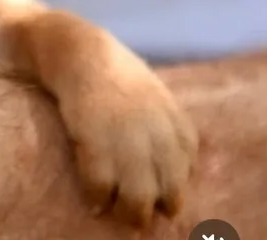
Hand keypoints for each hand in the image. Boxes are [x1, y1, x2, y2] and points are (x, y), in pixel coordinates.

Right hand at [60, 54, 197, 227]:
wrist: (80, 51)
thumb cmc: (115, 71)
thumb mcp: (154, 94)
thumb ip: (168, 126)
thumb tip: (180, 162)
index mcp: (176, 123)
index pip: (186, 169)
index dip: (172, 186)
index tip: (160, 195)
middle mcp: (159, 136)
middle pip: (168, 191)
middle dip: (156, 208)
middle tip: (140, 215)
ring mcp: (128, 140)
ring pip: (138, 197)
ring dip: (129, 212)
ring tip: (117, 213)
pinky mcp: (96, 142)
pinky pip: (101, 185)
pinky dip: (97, 197)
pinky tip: (93, 200)